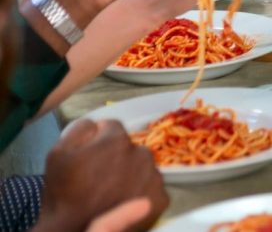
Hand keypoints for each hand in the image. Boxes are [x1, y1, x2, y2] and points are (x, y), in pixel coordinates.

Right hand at [35, 118, 166, 231]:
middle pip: (130, 148)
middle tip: (101, 176)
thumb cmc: (62, 194)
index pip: (112, 128)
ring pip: (144, 168)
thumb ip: (80, 129)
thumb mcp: (57, 153)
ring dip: (132, 174)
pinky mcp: (161, 199)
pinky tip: (125, 201)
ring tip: (113, 191)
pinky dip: (142, 193)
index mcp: (117, 140)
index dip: (99, 140)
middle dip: (118, 157)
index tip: (91, 155)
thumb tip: (97, 124)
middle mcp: (142, 154)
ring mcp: (155, 177)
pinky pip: (152, 188)